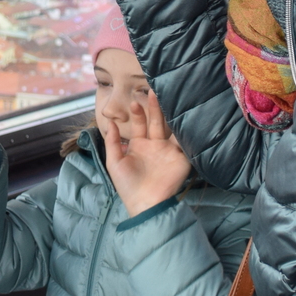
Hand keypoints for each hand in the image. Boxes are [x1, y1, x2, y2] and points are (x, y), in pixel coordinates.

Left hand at [100, 94, 190, 216]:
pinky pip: (184, 140)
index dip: (138, 112)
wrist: (146, 204)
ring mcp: (168, 150)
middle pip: (155, 121)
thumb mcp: (115, 163)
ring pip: (170, 127)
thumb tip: (109, 122)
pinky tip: (184, 115)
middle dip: (154, 107)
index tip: (134, 101)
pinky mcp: (181, 157)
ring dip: (169, 114)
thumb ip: (113, 142)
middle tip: (152, 91)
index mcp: (139, 145)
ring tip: (168, 97)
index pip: (140, 123)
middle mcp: (155, 145)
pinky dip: (185, 129)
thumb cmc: (127, 185)